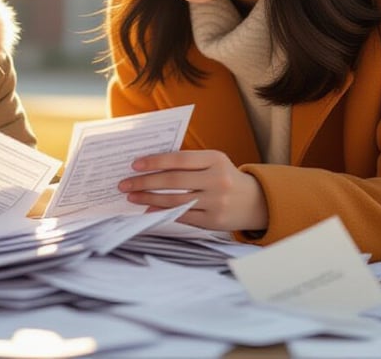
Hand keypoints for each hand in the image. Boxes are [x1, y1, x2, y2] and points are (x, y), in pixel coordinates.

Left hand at [118, 150, 267, 231]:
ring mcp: (216, 202)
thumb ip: (186, 163)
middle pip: (174, 181)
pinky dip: (163, 212)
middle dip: (145, 182)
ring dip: (149, 198)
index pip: (179, 159)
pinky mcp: (214, 220)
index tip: (134, 165)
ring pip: (175, 200)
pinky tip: (148, 209)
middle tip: (125, 184)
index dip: (155, 162)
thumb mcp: (212, 162)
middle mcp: (217, 180)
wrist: (255, 201)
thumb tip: (150, 167)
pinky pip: (182, 216)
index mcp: (215, 159)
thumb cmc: (224, 177)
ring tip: (132, 196)